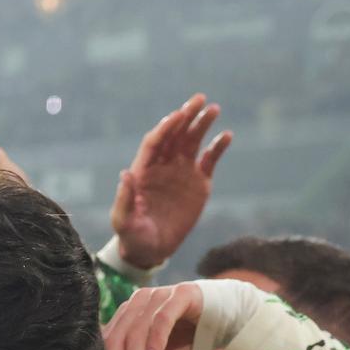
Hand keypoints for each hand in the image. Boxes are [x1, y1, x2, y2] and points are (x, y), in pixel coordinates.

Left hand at [101, 282, 207, 349]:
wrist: (224, 319)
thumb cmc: (188, 342)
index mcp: (129, 313)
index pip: (108, 339)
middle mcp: (140, 301)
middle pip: (118, 334)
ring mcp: (160, 295)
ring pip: (137, 327)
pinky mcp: (182, 294)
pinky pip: (162, 318)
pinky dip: (155, 339)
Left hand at [110, 93, 231, 269]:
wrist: (151, 250)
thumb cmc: (132, 236)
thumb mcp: (123, 220)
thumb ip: (124, 198)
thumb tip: (125, 173)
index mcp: (143, 170)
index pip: (155, 142)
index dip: (165, 127)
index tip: (177, 115)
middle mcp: (163, 166)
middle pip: (175, 134)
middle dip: (186, 116)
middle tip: (199, 99)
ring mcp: (181, 172)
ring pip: (192, 141)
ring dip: (202, 124)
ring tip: (214, 109)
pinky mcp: (198, 182)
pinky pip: (210, 160)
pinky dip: (218, 147)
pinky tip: (227, 135)